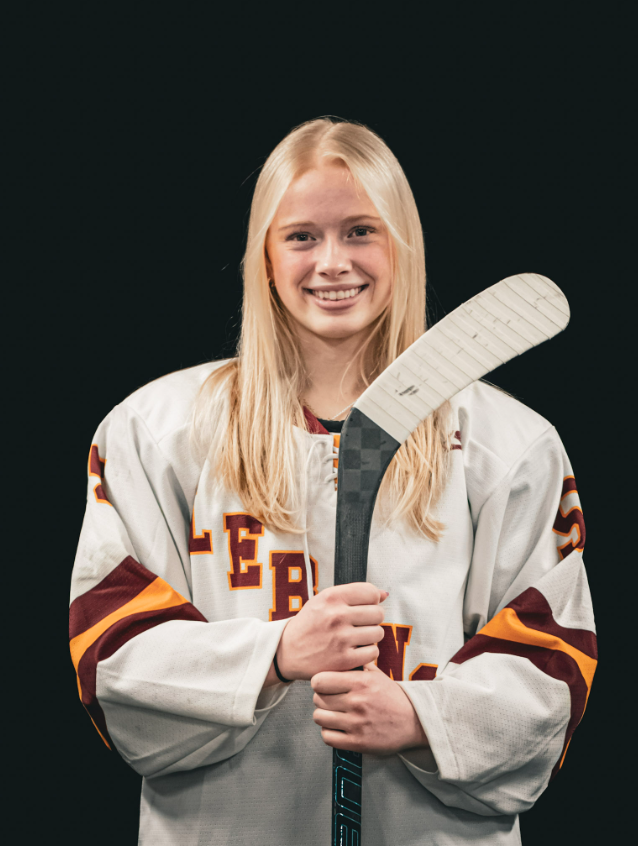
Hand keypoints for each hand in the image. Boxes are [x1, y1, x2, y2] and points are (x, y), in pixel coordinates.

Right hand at [275, 583, 387, 681]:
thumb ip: (354, 594)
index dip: (371, 600)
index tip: (362, 607)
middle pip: (378, 613)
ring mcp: (341, 639)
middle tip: (360, 625)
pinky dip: (368, 653)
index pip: (370, 592)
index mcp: (332, 597)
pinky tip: (355, 650)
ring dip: (371, 636)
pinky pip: (373, 652)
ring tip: (357, 638)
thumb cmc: (310, 624)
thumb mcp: (324, 601)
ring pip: (378, 633)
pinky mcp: (344, 660)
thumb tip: (384, 594)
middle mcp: (336, 616)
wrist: (286, 652)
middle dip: (372, 619)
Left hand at [311, 662, 428, 754]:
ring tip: (332, 713)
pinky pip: (327, 737)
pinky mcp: (358, 742)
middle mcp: (357, 701)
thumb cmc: (393, 697)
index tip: (324, 684)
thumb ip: (359, 664)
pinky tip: (337, 728)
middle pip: (317, 699)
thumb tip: (345, 652)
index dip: (319, 682)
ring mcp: (357, 723)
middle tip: (329, 699)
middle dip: (320, 698)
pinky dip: (329, 732)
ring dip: (323, 715)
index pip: (320, 680)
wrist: (415, 721)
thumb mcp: (378, 675)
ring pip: (319, 717)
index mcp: (360, 682)